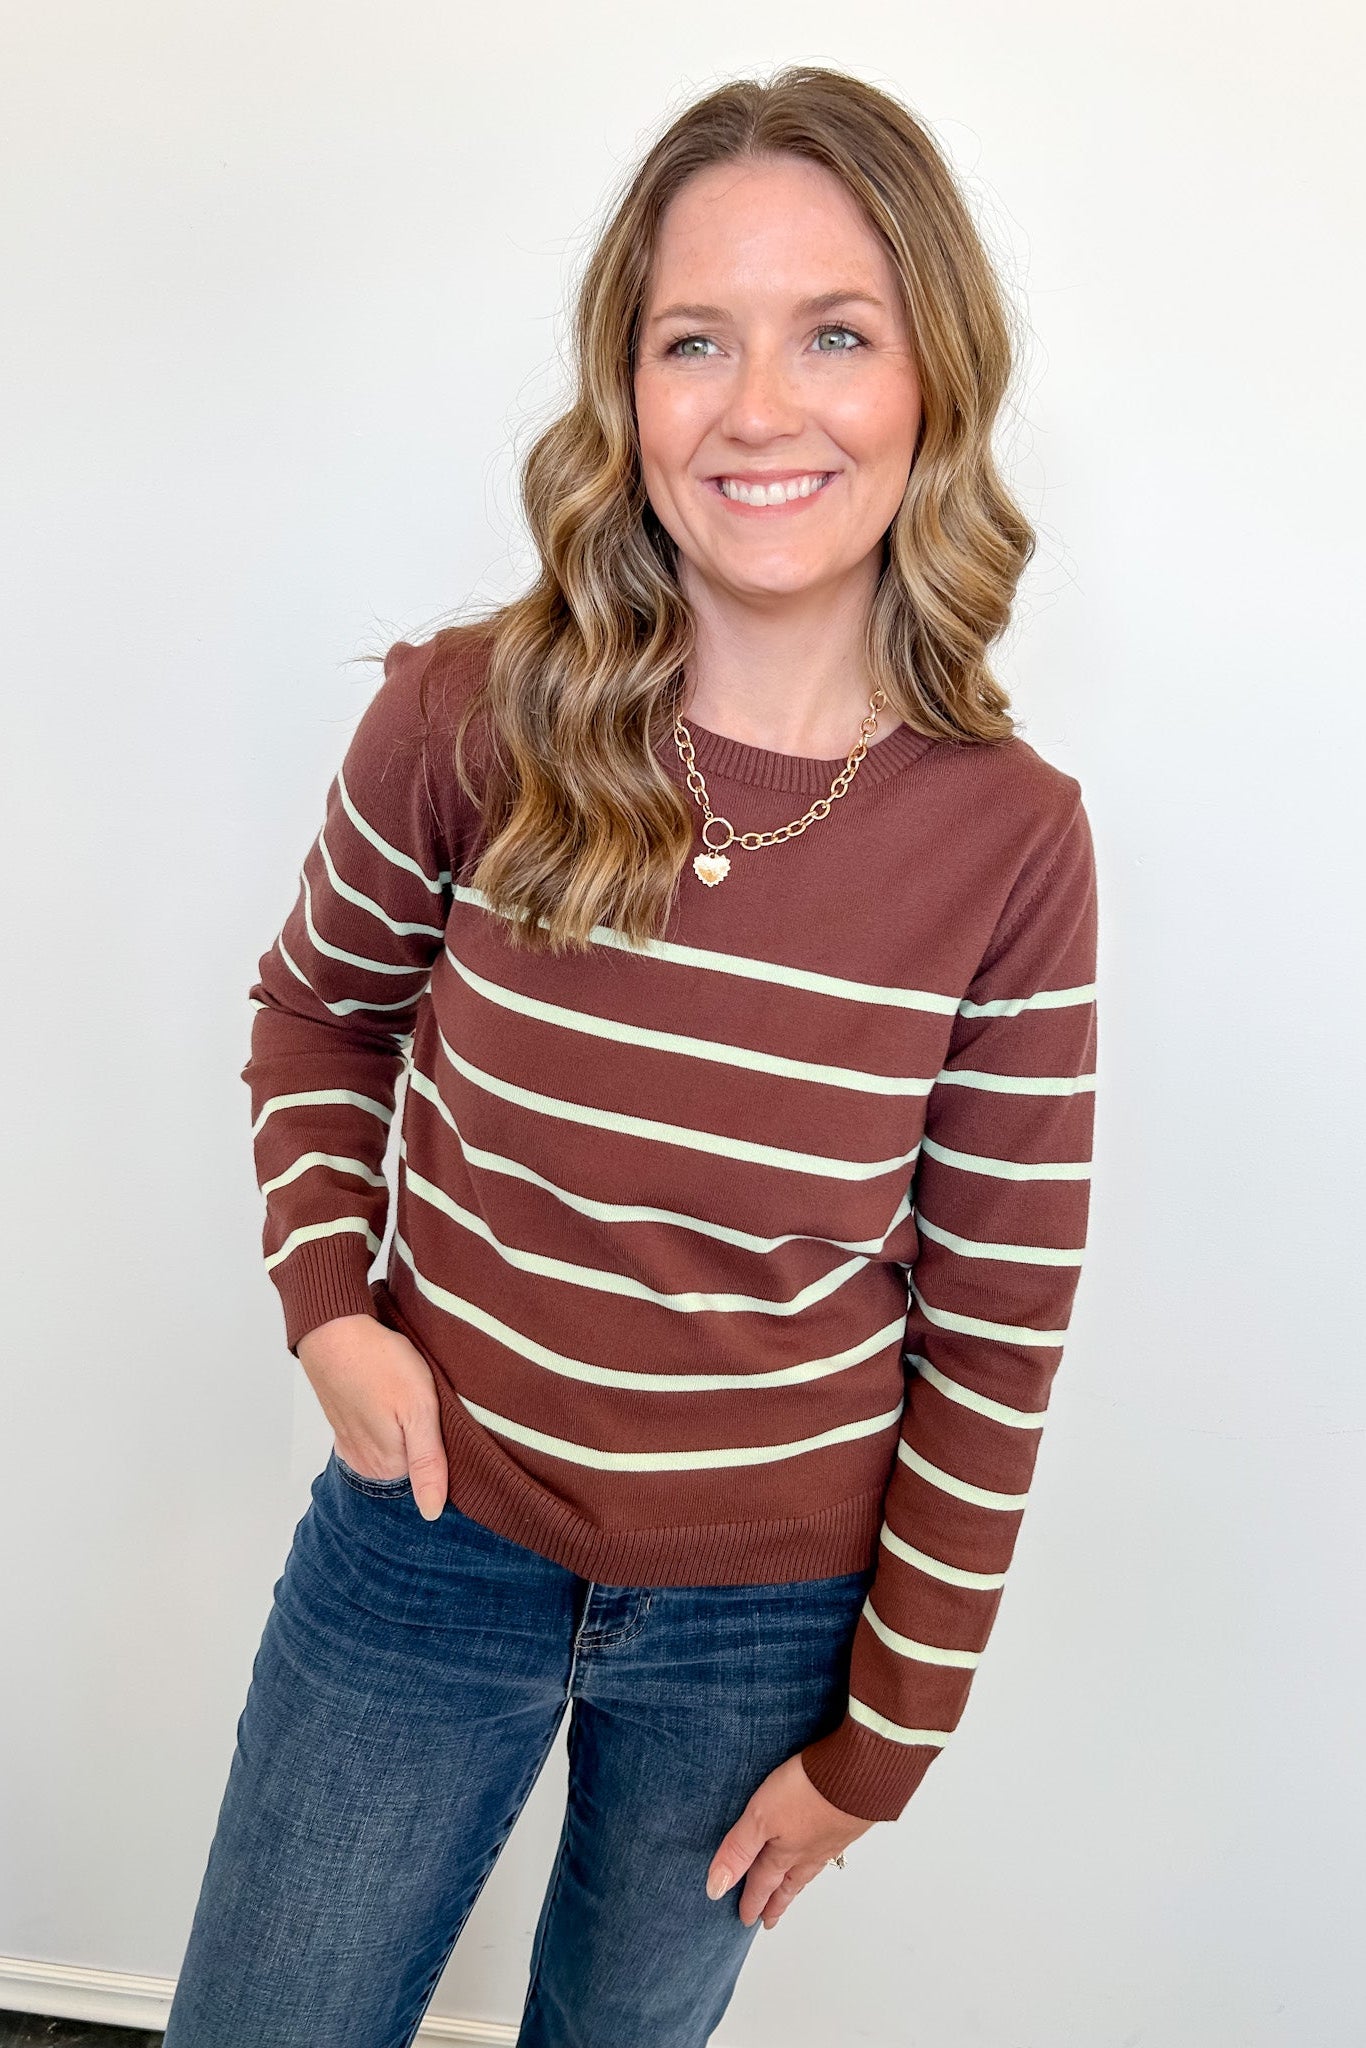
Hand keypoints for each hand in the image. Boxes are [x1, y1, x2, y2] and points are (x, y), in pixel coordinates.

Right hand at [296, 1313, 448, 1521]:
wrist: (333, 1331)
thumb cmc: (381, 1363)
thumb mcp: (419, 1411)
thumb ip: (427, 1463)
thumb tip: (431, 1512)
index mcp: (389, 1466)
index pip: (432, 1477)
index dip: (447, 1449)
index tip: (445, 1423)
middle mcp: (367, 1464)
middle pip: (410, 1467)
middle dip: (423, 1443)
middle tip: (424, 1406)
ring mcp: (352, 1445)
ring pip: (392, 1451)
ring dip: (402, 1432)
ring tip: (404, 1401)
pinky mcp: (345, 1426)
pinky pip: (373, 1437)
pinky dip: (384, 1424)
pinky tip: (387, 1402)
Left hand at [704, 1753, 875, 1928]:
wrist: (858, 1772)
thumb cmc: (809, 1791)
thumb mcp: (761, 1817)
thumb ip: (739, 1850)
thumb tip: (716, 1889)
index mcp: (784, 1853)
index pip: (762, 1882)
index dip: (751, 1901)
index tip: (746, 1920)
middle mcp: (808, 1851)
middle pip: (787, 1883)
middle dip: (776, 1902)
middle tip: (770, 1920)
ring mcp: (830, 1839)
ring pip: (809, 1869)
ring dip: (797, 1884)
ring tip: (792, 1891)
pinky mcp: (847, 1822)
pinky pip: (828, 1851)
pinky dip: (819, 1860)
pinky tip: (822, 1850)